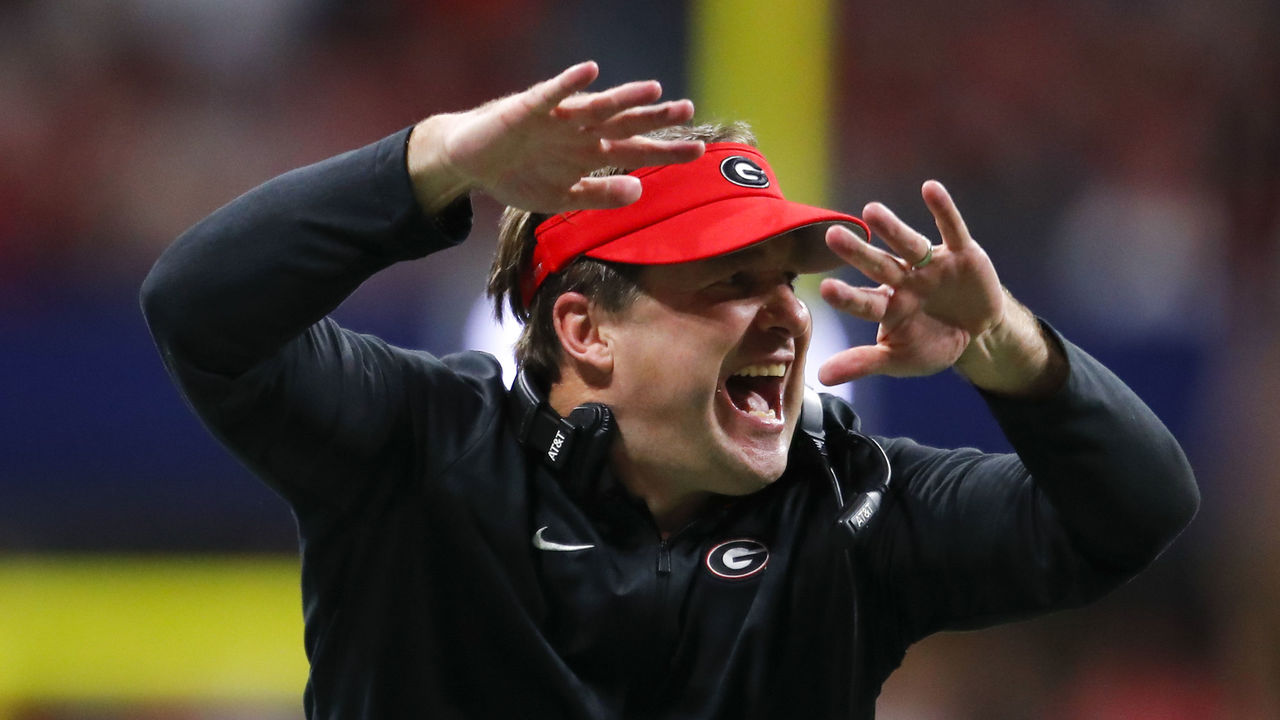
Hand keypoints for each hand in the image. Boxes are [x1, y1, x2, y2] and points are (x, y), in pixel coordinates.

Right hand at [407, 61, 703, 213]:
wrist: (470, 162)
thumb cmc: (519, 176)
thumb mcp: (563, 197)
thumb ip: (600, 196)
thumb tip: (639, 191)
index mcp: (590, 153)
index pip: (636, 149)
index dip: (665, 150)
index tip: (698, 152)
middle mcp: (581, 131)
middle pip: (625, 123)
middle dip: (655, 118)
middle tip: (687, 109)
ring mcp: (557, 117)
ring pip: (596, 106)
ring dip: (623, 97)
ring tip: (652, 89)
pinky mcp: (529, 108)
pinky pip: (552, 93)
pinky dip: (570, 83)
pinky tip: (590, 72)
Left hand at [816, 180, 1006, 385]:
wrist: (978, 334)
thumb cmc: (932, 343)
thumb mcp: (900, 359)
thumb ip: (864, 363)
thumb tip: (821, 377)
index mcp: (888, 306)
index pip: (864, 301)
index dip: (848, 297)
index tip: (826, 289)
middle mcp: (903, 280)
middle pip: (878, 265)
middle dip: (858, 252)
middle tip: (831, 235)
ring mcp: (930, 265)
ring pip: (908, 244)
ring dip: (891, 228)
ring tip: (871, 211)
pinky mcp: (961, 253)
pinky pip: (951, 229)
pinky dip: (943, 209)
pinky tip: (931, 189)